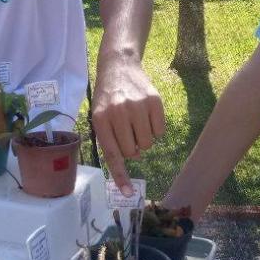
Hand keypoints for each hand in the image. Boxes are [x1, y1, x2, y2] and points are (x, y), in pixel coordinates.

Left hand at [92, 53, 164, 195]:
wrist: (119, 66)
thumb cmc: (107, 98)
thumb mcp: (99, 116)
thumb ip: (110, 139)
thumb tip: (132, 160)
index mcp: (101, 119)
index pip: (113, 154)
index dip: (121, 175)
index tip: (128, 193)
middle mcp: (118, 112)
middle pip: (132, 151)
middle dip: (131, 147)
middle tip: (126, 132)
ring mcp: (137, 105)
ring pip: (147, 143)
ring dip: (143, 139)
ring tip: (135, 122)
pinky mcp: (155, 100)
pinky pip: (160, 131)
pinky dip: (155, 128)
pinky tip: (146, 115)